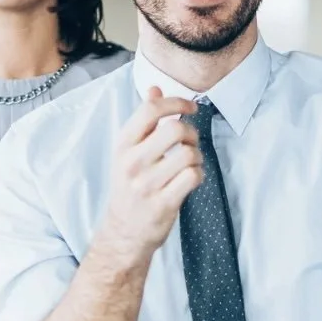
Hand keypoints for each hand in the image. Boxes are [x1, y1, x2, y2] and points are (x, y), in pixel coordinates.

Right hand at [92, 89, 202, 269]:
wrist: (123, 232)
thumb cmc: (130, 186)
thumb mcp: (128, 151)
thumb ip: (143, 120)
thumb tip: (155, 88)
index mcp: (123, 144)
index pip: (151, 110)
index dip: (177, 102)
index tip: (190, 107)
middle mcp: (132, 162)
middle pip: (175, 129)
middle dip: (191, 133)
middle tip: (189, 142)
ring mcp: (147, 184)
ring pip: (188, 154)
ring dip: (196, 156)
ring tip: (189, 164)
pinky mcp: (163, 204)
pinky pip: (193, 177)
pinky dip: (198, 174)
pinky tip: (190, 179)